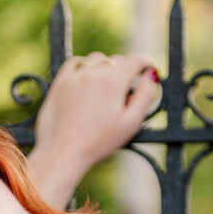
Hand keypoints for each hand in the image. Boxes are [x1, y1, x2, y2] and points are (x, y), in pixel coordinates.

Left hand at [27, 51, 160, 207]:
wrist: (63, 154)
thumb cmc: (97, 143)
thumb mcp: (130, 124)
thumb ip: (146, 95)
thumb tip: (152, 74)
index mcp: (114, 83)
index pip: (135, 60)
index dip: (145, 62)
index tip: (148, 67)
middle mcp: (94, 74)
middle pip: (116, 61)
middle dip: (124, 70)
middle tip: (124, 89)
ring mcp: (75, 77)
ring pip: (96, 59)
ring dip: (104, 67)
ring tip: (104, 87)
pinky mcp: (60, 83)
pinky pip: (75, 63)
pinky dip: (84, 66)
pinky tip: (86, 79)